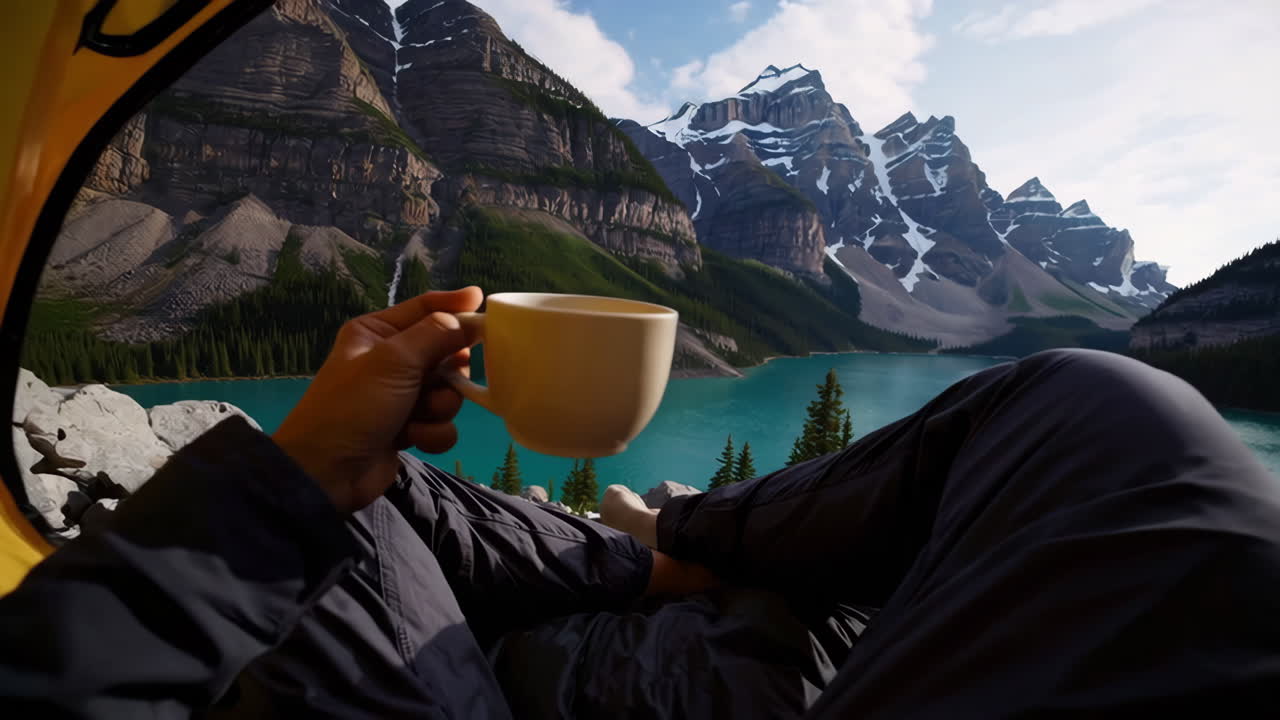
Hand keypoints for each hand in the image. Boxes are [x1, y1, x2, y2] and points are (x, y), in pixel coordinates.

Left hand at [273, 287, 483, 512]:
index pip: (424, 308)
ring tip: (417, 417)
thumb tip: (471, 319)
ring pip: (448, 392)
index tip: (483, 301)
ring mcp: (402, 396)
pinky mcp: (410, 428)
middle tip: (440, 380)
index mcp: (378, 333)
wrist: (327, 473)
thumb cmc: (354, 406)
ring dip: (439, 407)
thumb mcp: (394, 361)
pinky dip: (432, 432)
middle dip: (448, 372)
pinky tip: (412, 439)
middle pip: (445, 353)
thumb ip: (437, 335)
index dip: (454, 304)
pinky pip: (442, 423)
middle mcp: (391, 360)